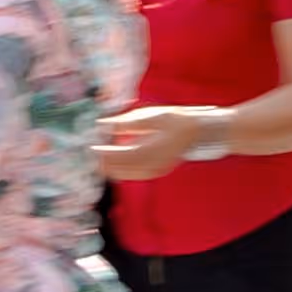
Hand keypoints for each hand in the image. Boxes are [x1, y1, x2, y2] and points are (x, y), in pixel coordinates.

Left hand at [87, 104, 212, 179]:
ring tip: (99, 157)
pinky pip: (134, 175)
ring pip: (125, 175)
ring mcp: (155, 170)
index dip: (103, 153)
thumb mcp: (151, 115)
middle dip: (104, 162)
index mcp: (149, 150)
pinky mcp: (157, 171)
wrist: (200, 132)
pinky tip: (114, 163)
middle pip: (119, 170)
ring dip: (111, 167)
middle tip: (92, 152)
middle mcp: (151, 164)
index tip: (91, 146)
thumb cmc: (177, 119)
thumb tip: (102, 124)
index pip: (119, 156)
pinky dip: (121, 169)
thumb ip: (125, 122)